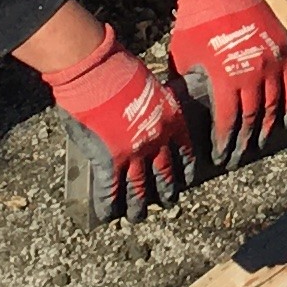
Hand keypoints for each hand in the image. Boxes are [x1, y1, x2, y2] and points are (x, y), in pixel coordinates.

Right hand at [38, 33, 201, 219]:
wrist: (100, 71)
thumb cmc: (121, 69)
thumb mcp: (150, 85)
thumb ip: (151, 105)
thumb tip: (143, 115)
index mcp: (171, 119)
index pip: (185, 150)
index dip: (185, 167)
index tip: (186, 178)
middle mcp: (158, 141)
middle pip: (165, 173)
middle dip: (167, 191)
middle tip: (168, 202)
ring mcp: (135, 154)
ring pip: (139, 188)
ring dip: (138, 206)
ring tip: (138, 217)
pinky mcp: (111, 161)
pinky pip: (111, 190)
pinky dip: (109, 204)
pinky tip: (108, 213)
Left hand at [165, 0, 286, 163]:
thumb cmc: (195, 23)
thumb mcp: (184, 60)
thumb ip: (189, 88)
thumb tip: (182, 113)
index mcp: (226, 79)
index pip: (229, 121)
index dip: (225, 142)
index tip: (221, 157)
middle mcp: (252, 73)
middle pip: (251, 118)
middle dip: (244, 141)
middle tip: (239, 156)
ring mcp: (271, 60)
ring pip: (273, 105)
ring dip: (266, 128)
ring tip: (258, 143)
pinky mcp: (283, 48)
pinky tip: (283, 120)